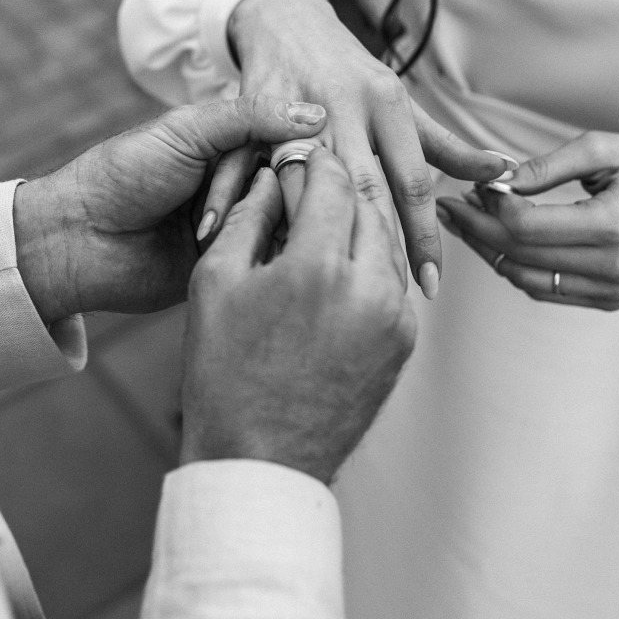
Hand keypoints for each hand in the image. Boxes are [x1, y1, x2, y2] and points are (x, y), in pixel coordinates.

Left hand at [14, 96, 326, 322]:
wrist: (79, 238)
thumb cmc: (125, 174)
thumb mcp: (187, 131)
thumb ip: (250, 118)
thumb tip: (316, 115)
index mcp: (229, 145)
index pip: (286, 144)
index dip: (291, 152)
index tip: (285, 162)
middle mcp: (238, 184)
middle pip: (288, 186)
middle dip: (266, 194)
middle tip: (220, 205)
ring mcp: (234, 226)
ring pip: (279, 223)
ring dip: (256, 225)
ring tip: (211, 230)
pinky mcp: (227, 265)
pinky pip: (260, 259)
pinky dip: (253, 254)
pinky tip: (242, 254)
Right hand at [181, 147, 415, 484]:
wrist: (261, 459)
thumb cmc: (225, 375)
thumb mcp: (215, 284)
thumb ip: (246, 218)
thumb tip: (271, 179)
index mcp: (317, 267)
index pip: (331, 179)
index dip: (309, 161)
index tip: (294, 160)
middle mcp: (369, 287)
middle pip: (367, 203)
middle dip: (338, 187)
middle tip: (308, 188)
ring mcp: (395, 318)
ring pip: (387, 240)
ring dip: (358, 223)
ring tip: (321, 227)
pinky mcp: (404, 344)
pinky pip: (393, 282)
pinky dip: (369, 264)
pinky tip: (337, 271)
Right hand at [201, 0, 509, 298]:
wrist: (283, 21)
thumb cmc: (347, 71)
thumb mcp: (398, 103)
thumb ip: (446, 145)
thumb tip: (502, 172)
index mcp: (386, 102)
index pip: (413, 181)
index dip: (425, 237)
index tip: (431, 285)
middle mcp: (345, 104)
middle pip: (365, 186)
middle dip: (377, 248)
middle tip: (382, 300)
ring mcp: (294, 106)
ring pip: (308, 181)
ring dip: (311, 232)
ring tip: (318, 282)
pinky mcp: (251, 109)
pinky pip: (244, 165)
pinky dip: (239, 201)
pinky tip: (239, 240)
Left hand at [436, 131, 618, 309]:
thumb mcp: (604, 151)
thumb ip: (547, 167)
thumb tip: (496, 182)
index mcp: (615, 223)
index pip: (525, 225)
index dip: (489, 206)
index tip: (470, 186)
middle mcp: (615, 265)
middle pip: (517, 252)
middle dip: (475, 228)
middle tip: (450, 206)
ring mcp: (612, 289)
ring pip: (522, 276)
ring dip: (487, 250)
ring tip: (467, 221)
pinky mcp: (607, 300)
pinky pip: (541, 288)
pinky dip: (512, 266)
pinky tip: (496, 242)